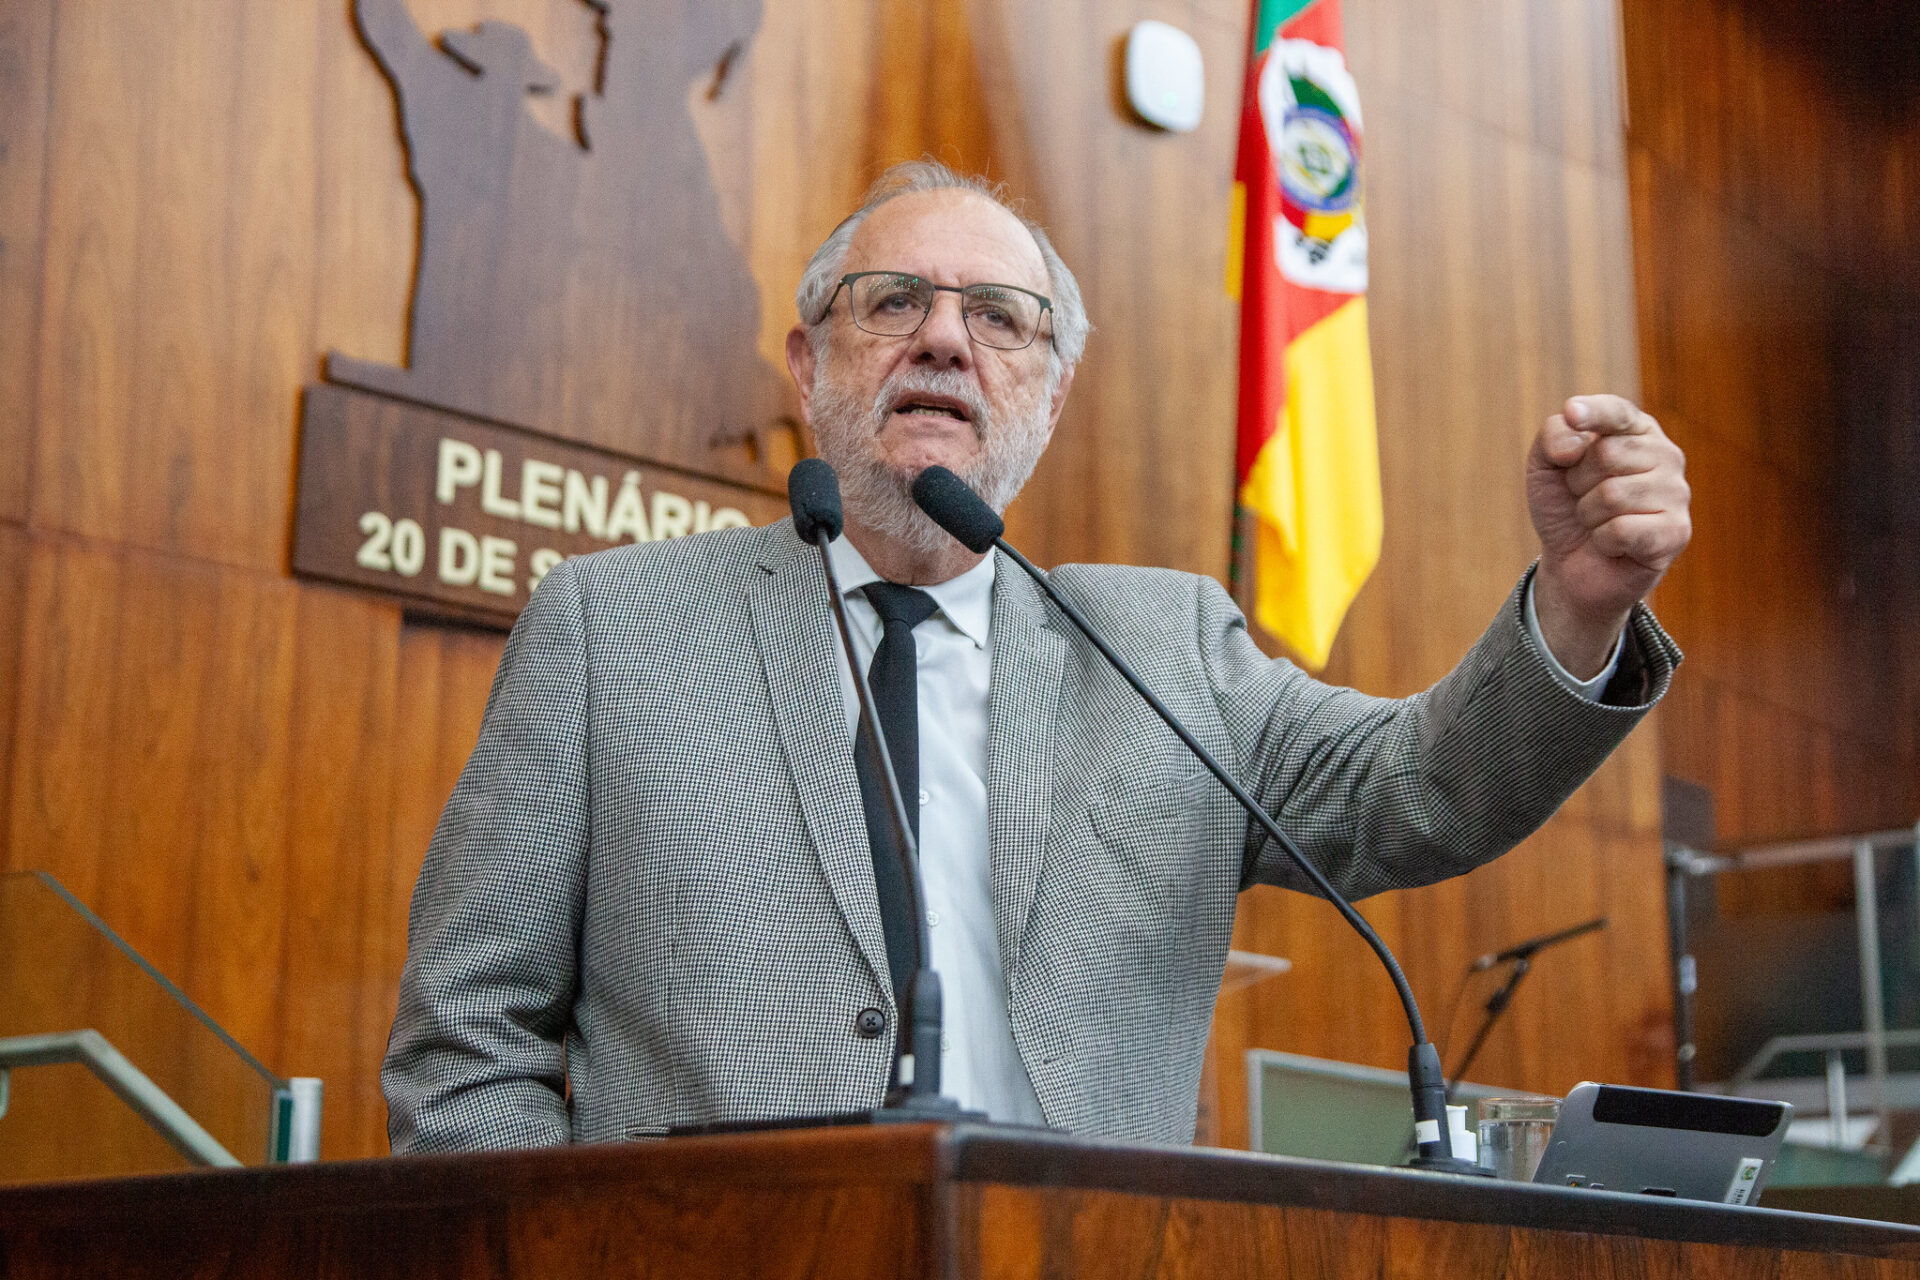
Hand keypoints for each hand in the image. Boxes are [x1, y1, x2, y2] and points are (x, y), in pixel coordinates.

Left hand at [1526, 395, 1690, 678]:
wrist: (1571, 564)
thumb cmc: (1565, 506)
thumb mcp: (1545, 465)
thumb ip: (1553, 435)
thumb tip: (1577, 444)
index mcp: (1636, 430)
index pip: (1616, 411)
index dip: (1592, 413)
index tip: (1572, 413)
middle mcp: (1666, 455)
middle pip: (1606, 455)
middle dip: (1577, 483)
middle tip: (1583, 499)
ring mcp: (1677, 494)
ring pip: (1612, 495)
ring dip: (1588, 515)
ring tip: (1596, 522)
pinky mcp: (1676, 533)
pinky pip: (1622, 530)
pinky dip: (1602, 540)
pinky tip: (1612, 544)